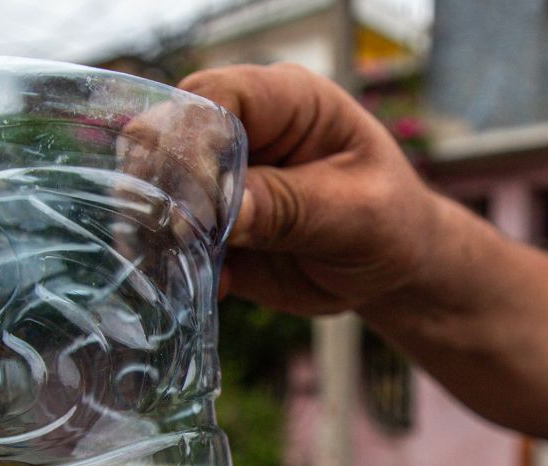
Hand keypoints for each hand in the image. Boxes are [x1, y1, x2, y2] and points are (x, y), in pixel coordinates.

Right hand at [177, 63, 437, 314]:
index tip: (202, 198)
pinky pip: (170, 237)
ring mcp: (219, 177)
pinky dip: (174, 262)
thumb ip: (293, 206)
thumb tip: (225, 207)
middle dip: (163, 184)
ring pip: (156, 186)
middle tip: (178, 235)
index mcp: (287, 101)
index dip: (195, 139)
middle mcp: (244, 131)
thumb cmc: (390, 223)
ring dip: (159, 227)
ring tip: (182, 264)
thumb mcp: (358, 214)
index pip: (217, 97)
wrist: (390, 271)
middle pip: (169, 134)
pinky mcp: (210, 224)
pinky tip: (209, 287)